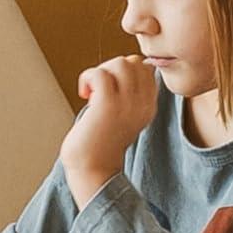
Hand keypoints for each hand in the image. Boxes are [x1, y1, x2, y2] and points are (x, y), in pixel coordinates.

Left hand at [64, 54, 158, 204]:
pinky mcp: (107, 106)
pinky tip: (84, 94)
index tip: (111, 87)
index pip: (145, 69)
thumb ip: (130, 93)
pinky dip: (87, 77)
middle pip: (133, 62)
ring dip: (101, 71)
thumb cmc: (101, 142)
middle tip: (99, 88)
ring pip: (120, 63)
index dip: (124, 71)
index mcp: (148, 107)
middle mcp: (142, 105)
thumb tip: (129, 63)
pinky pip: (100, 74)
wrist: (92, 170)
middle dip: (111, 67)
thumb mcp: (124, 115)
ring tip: (93, 91)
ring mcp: (126, 105)